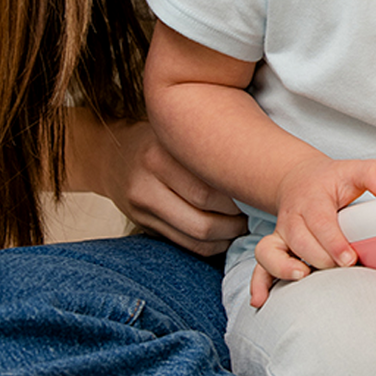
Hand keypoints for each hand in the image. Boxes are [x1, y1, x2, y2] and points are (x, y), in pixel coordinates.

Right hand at [65, 110, 242, 253]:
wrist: (111, 153)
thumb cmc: (163, 138)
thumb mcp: (181, 130)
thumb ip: (212, 144)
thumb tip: (264, 163)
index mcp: (159, 155)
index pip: (208, 190)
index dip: (239, 198)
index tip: (257, 193)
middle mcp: (146, 183)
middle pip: (204, 218)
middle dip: (237, 220)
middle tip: (255, 211)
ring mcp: (142, 208)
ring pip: (198, 236)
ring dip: (228, 236)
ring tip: (243, 222)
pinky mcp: (143, 225)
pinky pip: (187, 245)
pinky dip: (213, 244)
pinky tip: (225, 232)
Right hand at [247, 155, 375, 305]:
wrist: (301, 181)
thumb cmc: (332, 181)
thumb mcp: (354, 170)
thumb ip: (375, 174)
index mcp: (313, 200)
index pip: (320, 222)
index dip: (333, 241)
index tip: (349, 258)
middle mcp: (292, 219)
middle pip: (299, 240)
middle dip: (319, 258)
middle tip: (342, 270)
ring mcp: (280, 235)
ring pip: (271, 252)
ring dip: (283, 268)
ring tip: (302, 277)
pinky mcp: (273, 249)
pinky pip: (260, 266)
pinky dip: (258, 284)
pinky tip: (261, 301)